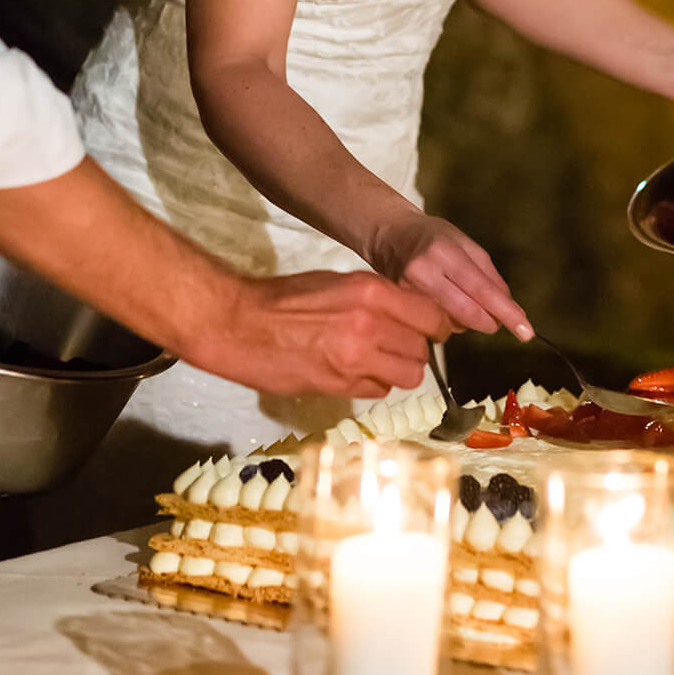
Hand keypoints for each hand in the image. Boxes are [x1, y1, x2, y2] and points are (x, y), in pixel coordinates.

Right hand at [206, 268, 453, 399]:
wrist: (239, 324)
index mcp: (372, 292)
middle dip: (413, 349)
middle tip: (395, 346)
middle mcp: (371, 326)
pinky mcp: (340, 386)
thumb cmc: (285, 298)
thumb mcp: (338, 282)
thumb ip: (376, 297)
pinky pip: (378, 391)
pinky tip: (354, 373)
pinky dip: (373, 385)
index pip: (431, 316)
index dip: (434, 325)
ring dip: (398, 371)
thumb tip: (408, 312)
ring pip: (408, 376)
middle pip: (422, 349)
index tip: (428, 329)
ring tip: (377, 362)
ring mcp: (356, 359)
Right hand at [366, 211, 533, 340]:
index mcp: (445, 254)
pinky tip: (443, 302)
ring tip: (459, 296)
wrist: (390, 235)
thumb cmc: (433, 237)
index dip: (506, 313)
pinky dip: (448, 320)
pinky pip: (434, 325)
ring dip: (467, 320)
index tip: (526, 332)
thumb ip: (491, 278)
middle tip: (498, 320)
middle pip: (466, 313)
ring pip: (451, 323)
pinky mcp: (400, 306)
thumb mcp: (467, 246)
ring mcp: (408, 292)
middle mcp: (424, 273)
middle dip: (489, 322)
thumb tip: (513, 312)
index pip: (482, 291)